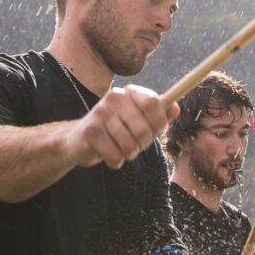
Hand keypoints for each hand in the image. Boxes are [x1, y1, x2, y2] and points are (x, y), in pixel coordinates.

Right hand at [63, 85, 177, 168]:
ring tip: (120, 149)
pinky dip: (116, 161)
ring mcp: (101, 113)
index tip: (154, 131)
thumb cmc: (115, 130)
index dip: (159, 122)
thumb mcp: (139, 120)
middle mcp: (114, 97)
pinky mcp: (91, 131)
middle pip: (144, 128)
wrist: (79, 140)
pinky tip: (109, 155)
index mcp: (130, 92)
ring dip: (129, 154)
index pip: (154, 103)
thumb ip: (158, 114)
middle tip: (134, 144)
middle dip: (143, 144)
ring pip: (130, 144)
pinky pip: (116, 155)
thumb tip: (176, 107)